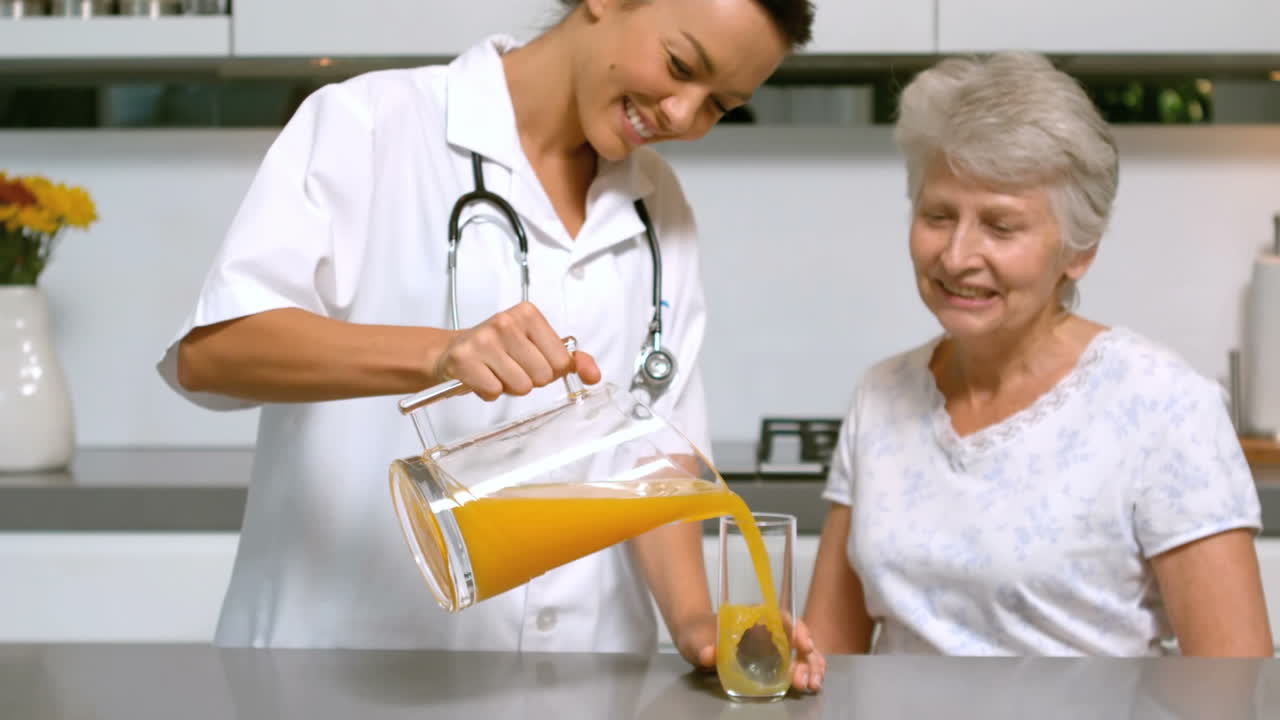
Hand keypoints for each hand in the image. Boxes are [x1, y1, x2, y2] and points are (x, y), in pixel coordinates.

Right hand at [432, 302, 601, 400]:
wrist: (451, 350)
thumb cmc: (498, 348)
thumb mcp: (537, 345)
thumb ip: (569, 359)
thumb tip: (594, 375)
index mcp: (528, 314)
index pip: (561, 361)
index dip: (549, 370)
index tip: (532, 360)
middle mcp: (506, 322)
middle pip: (542, 377)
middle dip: (529, 380)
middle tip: (511, 367)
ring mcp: (483, 340)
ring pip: (519, 387)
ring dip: (508, 387)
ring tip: (496, 372)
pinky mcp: (464, 359)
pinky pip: (493, 392)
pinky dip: (488, 392)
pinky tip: (481, 377)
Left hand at [674, 613, 824, 692]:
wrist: (695, 642)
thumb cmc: (696, 634)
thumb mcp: (694, 639)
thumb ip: (701, 646)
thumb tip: (709, 654)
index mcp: (753, 617)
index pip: (781, 617)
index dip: (796, 629)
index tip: (803, 645)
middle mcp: (768, 628)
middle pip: (796, 637)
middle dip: (806, 657)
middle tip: (805, 680)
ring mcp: (772, 644)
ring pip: (801, 651)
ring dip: (811, 667)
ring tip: (812, 685)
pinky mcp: (773, 660)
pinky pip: (796, 663)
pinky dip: (806, 672)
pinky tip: (809, 685)